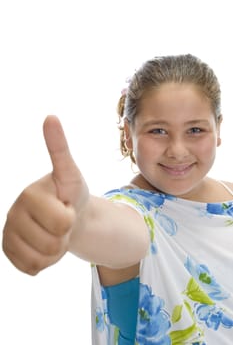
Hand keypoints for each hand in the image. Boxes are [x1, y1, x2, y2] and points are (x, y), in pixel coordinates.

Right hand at [2, 116, 88, 274]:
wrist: (67, 216)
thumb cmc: (70, 194)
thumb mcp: (70, 172)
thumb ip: (60, 149)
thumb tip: (50, 117)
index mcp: (28, 194)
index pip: (62, 222)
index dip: (71, 218)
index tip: (65, 205)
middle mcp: (12, 213)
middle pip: (53, 242)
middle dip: (64, 234)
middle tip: (62, 221)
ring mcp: (8, 234)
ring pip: (42, 259)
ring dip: (56, 249)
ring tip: (54, 233)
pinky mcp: (9, 252)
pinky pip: (31, 268)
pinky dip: (45, 262)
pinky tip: (44, 245)